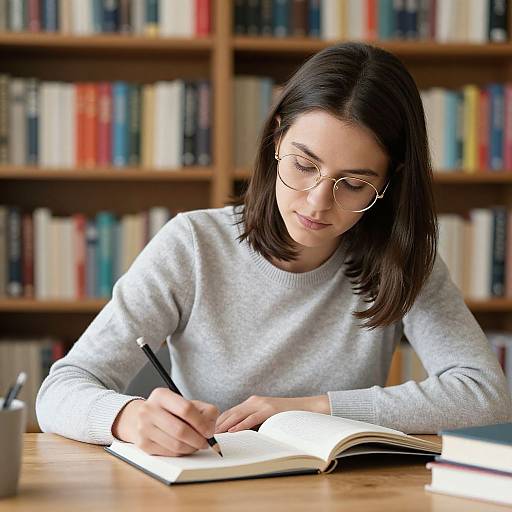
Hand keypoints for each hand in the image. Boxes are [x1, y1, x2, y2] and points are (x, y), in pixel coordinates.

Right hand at [111, 388, 219, 456]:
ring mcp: (143, 428)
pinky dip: (181, 452)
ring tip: (196, 444)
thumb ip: (204, 410)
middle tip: (206, 442)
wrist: (139, 418)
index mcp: (161, 395)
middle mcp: (149, 410)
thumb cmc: (169, 411)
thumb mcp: (186, 402)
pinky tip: (185, 447)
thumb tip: (211, 427)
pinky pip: (168, 453)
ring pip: (175, 444)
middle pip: (180, 430)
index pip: (186, 409)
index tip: (209, 431)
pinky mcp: (143, 444)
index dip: (201, 423)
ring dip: (191, 448)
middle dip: (198, 439)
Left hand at [215, 395, 329, 433]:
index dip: (218, 421)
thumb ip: (253, 422)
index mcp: (252, 402)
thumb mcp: (266, 418)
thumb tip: (237, 434)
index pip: (229, 411)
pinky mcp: (269, 410)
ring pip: (238, 414)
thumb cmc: (286, 416)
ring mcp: (262, 404)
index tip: (207, 431)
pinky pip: (251, 418)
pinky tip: (232, 431)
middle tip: (205, 435)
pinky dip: (240, 425)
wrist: (307, 408)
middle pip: (230, 412)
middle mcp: (254, 401)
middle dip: (217, 424)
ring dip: (224, 425)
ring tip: (214, 434)